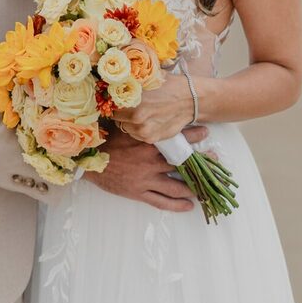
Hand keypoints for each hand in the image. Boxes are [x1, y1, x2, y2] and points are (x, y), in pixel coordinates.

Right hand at [83, 124, 208, 211]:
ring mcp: (145, 180)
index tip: (205, 132)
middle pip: (181, 164)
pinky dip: (176, 205)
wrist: (85, 161)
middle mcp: (149, 162)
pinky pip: (161, 202)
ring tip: (208, 188)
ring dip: (193, 187)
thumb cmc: (103, 140)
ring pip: (175, 186)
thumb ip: (137, 117)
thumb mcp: (121, 124)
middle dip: (201, 163)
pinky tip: (189, 206)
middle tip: (216, 161)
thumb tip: (145, 96)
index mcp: (147, 143)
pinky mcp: (138, 193)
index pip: (175, 140)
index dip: (192, 136)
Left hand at [112, 71, 194, 143]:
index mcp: (133, 98)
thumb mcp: (149, 76)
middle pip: (115, 115)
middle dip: (119, 109)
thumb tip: (111, 76)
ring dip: (127, 120)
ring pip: (124, 126)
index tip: (112, 96)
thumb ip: (130, 78)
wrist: (190, 100)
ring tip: (140, 111)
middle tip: (127, 103)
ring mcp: (143, 130)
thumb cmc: (169, 85)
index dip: (110, 99)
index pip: (109, 102)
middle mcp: (136, 116)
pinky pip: (134, 134)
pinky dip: (137, 127)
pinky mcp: (150, 138)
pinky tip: (147, 119)